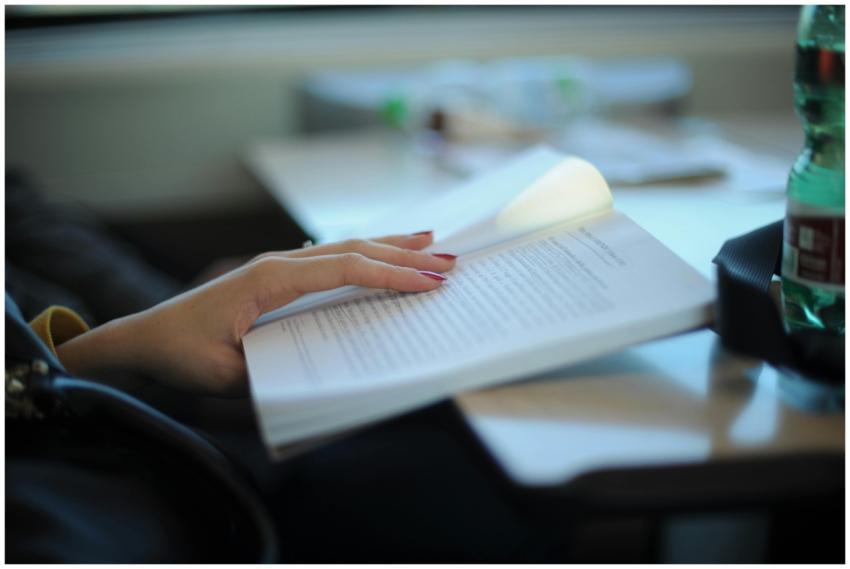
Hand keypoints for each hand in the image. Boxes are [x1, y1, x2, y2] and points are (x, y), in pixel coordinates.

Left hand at [56, 232, 455, 395]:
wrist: (145, 337)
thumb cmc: (180, 352)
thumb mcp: (224, 374)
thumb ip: (271, 373)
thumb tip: (320, 377)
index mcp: (269, 279)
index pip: (343, 270)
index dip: (390, 275)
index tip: (428, 282)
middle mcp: (278, 263)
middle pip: (353, 250)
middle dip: (403, 255)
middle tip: (448, 262)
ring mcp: (278, 264)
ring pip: (344, 246)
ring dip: (388, 244)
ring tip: (429, 239)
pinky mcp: (277, 274)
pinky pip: (330, 257)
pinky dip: (363, 252)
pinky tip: (379, 252)